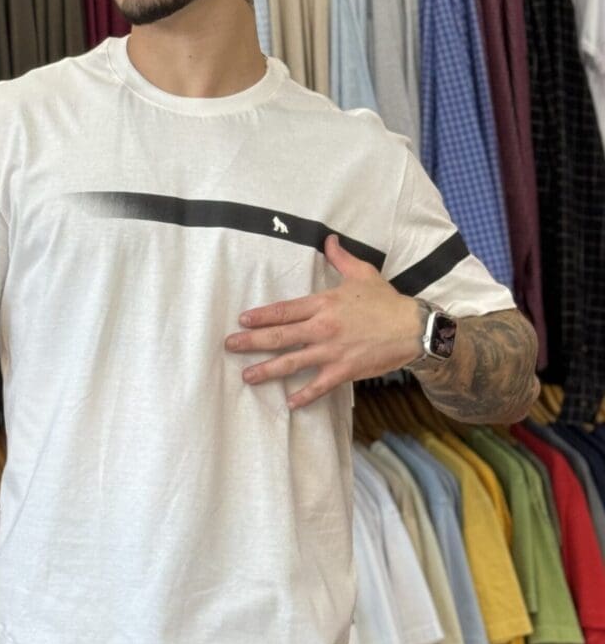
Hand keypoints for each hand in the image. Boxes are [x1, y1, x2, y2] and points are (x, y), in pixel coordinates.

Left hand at [224, 235, 422, 409]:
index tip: (242, 320)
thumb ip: (341, 258)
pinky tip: (289, 403)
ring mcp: (332, 351)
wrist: (412, 328)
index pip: (284, 310)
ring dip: (268, 370)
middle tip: (230, 346)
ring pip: (292, 362)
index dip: (261, 316)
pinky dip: (304, 396)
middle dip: (252, 342)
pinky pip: (319, 385)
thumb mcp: (362, 273)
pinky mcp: (344, 370)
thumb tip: (329, 240)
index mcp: (324, 304)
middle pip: (280, 336)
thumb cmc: (386, 301)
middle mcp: (323, 328)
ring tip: (247, 376)